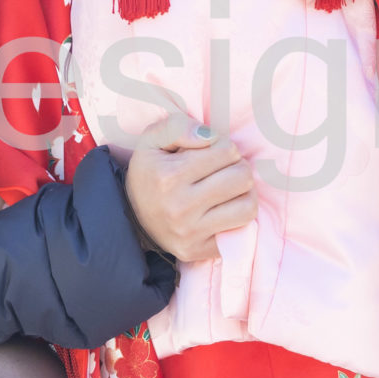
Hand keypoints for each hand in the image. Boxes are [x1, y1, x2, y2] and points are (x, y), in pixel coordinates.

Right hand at [120, 102, 255, 263]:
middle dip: (237, 167)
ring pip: (248, 206)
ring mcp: (191, 233)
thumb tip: (211, 136)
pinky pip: (241, 230)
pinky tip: (224, 209)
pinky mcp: (199, 251)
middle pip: (242, 177)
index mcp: (169, 176)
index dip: (224, 147)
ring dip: (244, 193)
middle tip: (223, 170)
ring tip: (228, 188)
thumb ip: (179, 126)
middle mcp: (180, 207)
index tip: (211, 153)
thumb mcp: (152, 140)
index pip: (226, 151)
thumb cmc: (149, 173)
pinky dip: (238, 216)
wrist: (131, 217)